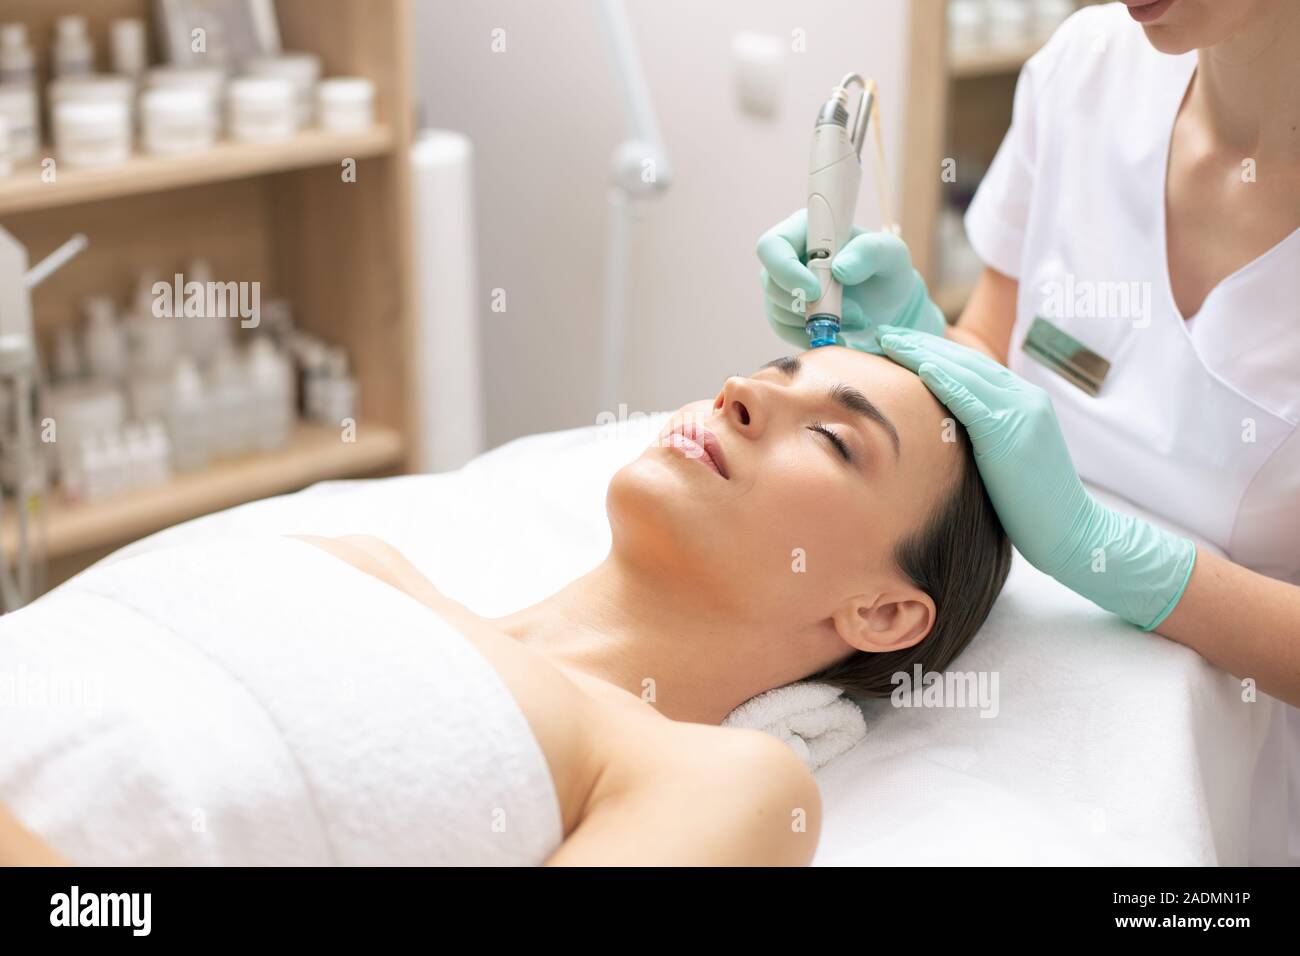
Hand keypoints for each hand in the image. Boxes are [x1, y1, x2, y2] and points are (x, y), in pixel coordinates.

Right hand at [756, 208, 945, 351]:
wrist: (886, 303)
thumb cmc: (887, 270)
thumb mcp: (892, 254)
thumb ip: (870, 252)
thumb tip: (838, 268)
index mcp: (806, 230)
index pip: (772, 246)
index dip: (785, 270)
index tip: (816, 291)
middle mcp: (787, 256)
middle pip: (771, 284)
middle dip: (809, 305)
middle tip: (852, 312)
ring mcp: (781, 286)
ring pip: (777, 310)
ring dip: (816, 321)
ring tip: (855, 318)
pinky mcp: (784, 312)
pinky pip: (784, 330)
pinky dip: (811, 335)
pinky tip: (838, 331)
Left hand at [878, 326, 1195, 629]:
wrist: (1071, 532)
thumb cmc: (1030, 505)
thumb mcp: (1004, 457)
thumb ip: (980, 433)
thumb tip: (937, 428)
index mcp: (1024, 401)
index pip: (972, 366)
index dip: (933, 351)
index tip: (899, 342)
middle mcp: (1025, 398)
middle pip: (965, 361)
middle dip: (921, 344)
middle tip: (883, 333)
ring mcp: (1022, 413)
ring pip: (965, 373)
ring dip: (922, 354)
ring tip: (888, 342)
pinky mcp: (1012, 433)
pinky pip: (971, 401)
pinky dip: (945, 381)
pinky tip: (920, 368)